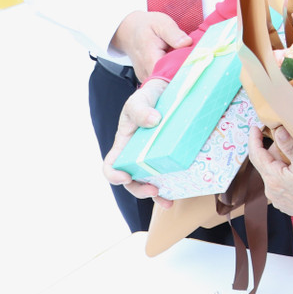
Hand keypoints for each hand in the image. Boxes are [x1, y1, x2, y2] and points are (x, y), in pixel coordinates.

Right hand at [102, 79, 172, 206]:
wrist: (166, 93)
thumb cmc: (146, 99)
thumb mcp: (139, 101)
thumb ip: (142, 110)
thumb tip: (153, 121)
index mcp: (123, 146)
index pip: (111, 166)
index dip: (114, 175)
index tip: (125, 177)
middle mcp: (135, 156)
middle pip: (131, 181)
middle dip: (140, 190)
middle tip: (154, 190)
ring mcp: (152, 158)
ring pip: (150, 181)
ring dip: (157, 194)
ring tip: (168, 201)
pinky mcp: (168, 156)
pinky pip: (168, 173)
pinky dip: (173, 184)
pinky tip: (181, 191)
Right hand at [112, 10, 192, 82]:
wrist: (129, 30)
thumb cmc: (147, 26)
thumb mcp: (162, 24)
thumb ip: (174, 34)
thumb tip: (187, 43)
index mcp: (150, 57)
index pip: (169, 72)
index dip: (183, 69)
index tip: (194, 62)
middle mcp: (146, 71)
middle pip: (168, 79)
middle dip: (182, 71)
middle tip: (192, 59)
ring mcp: (145, 76)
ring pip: (165, 81)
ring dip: (176, 72)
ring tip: (182, 60)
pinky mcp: (146, 77)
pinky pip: (160, 80)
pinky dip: (169, 73)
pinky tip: (174, 64)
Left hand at [248, 125, 292, 229]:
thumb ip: (291, 146)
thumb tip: (279, 131)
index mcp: (273, 179)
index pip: (257, 155)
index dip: (254, 140)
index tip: (254, 128)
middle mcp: (272, 192)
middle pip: (265, 165)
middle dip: (273, 150)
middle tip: (285, 139)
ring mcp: (279, 201)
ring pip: (273, 176)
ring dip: (279, 165)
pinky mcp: (287, 206)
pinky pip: (280, 187)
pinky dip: (285, 177)